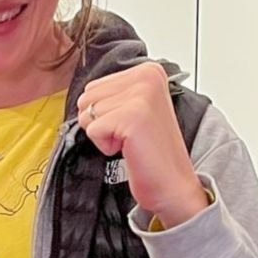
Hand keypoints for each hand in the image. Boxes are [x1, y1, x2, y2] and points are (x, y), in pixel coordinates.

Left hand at [77, 62, 208, 227]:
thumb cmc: (152, 152)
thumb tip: (83, 93)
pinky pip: (92, 129)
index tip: (131, 123)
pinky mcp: (132, 116)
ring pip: (88, 112)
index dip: (104, 112)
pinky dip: (104, 145)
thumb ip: (112, 92)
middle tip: (129, 134)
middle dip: (100, 121)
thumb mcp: (133, 107)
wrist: (173, 186)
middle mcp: (147, 76)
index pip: (94, 86)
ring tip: (130, 140)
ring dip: (103, 133)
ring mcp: (141, 94)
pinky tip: (129, 148)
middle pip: (87, 96)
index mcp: (148, 71)